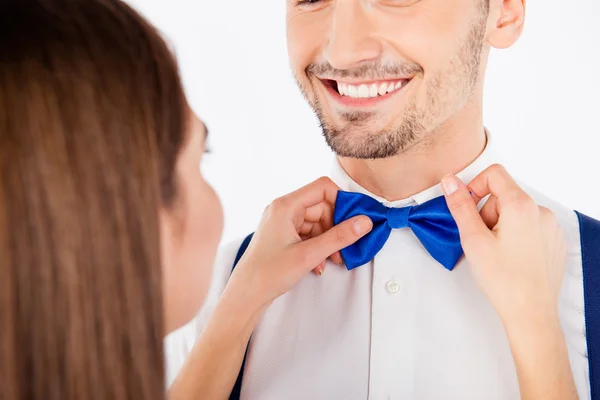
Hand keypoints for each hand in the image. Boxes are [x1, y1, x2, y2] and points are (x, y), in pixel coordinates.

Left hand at [226, 177, 372, 311]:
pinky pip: (309, 233)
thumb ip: (339, 237)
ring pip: (318, 222)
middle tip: (346, 247)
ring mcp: (283, 221)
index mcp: (285, 205)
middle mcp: (283, 209)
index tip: (356, 219)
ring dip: (329, 239)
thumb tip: (364, 222)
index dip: (342, 201)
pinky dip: (318, 246)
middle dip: (337, 227)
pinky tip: (320, 264)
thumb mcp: (309, 255)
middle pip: (322, 206)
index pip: (322, 188)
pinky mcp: (283, 234)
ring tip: (333, 260)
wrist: (246, 294)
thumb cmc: (269, 273)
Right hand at [441, 164, 566, 326]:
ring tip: (496, 253)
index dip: (475, 187)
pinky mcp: (553, 242)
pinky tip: (510, 259)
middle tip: (482, 241)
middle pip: (504, 195)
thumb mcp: (473, 239)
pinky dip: (515, 236)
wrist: (530, 313)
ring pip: (516, 212)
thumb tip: (450, 182)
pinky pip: (529, 226)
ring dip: (500, 226)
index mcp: (521, 206)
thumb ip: (460, 206)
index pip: (494, 174)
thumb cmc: (504, 280)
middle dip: (487, 213)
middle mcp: (540, 212)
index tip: (468, 209)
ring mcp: (550, 227)